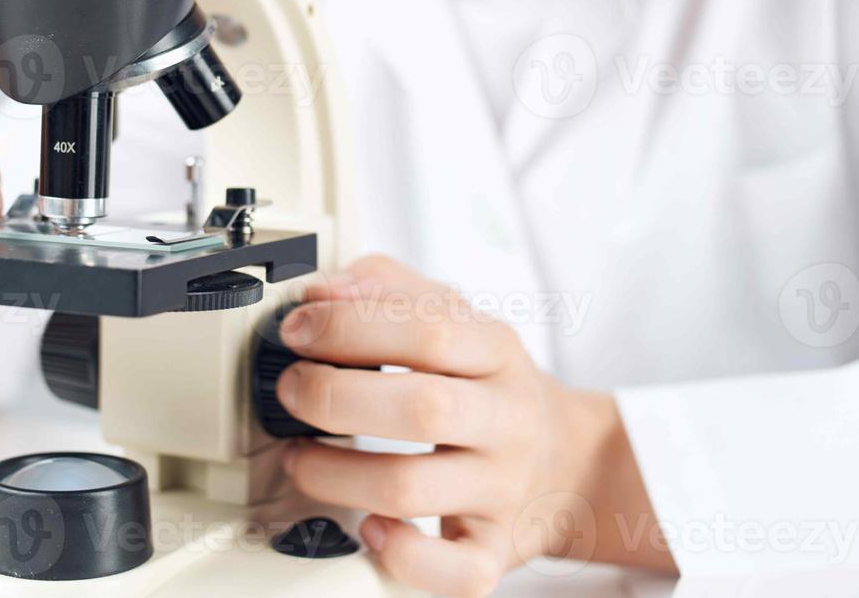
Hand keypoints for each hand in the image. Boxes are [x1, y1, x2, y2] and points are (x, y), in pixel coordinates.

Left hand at [275, 255, 674, 595]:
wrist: (568, 462)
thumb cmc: (490, 386)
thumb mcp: (457, 318)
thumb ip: (389, 289)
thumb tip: (323, 291)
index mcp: (497, 352)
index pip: (427, 330)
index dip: (349, 327)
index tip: (297, 331)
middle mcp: (506, 420)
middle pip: (421, 408)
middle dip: (333, 397)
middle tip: (290, 391)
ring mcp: (501, 489)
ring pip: (410, 489)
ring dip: (333, 474)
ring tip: (300, 457)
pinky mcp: (493, 550)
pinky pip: (450, 570)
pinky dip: (399, 554)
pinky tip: (367, 527)